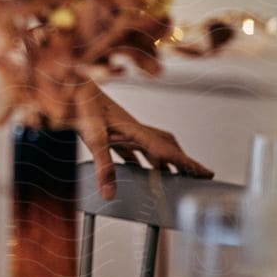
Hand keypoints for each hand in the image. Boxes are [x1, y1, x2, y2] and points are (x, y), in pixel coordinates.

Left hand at [74, 82, 213, 200]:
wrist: (70, 84)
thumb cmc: (81, 105)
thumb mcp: (92, 137)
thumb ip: (103, 165)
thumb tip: (110, 192)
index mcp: (135, 130)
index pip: (167, 150)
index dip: (187, 163)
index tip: (206, 173)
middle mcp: (134, 129)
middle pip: (167, 147)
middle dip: (183, 162)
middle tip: (199, 176)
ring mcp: (124, 129)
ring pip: (152, 147)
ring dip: (165, 162)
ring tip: (175, 179)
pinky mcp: (112, 131)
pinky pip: (134, 149)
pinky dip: (142, 161)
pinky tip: (139, 171)